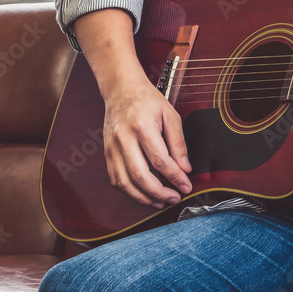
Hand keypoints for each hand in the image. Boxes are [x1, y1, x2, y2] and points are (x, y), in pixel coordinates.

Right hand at [101, 73, 192, 207]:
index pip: (160, 160)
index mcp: (142, 127)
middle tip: (174, 198)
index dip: (175, 178)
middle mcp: (123, 139)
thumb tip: (185, 168)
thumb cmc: (147, 101)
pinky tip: (144, 194)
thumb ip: (178, 143)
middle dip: (159, 192)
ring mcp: (112, 148)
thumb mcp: (170, 115)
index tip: (186, 186)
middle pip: (140, 175)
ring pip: (124, 183)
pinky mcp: (106, 154)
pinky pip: (116, 180)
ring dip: (143, 197)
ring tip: (161, 201)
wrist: (121, 90)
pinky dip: (130, 192)